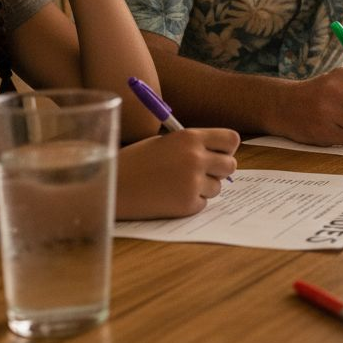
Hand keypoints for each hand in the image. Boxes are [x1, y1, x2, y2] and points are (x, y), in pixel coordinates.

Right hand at [116, 127, 239, 218]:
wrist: (111, 185)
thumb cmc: (136, 162)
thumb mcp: (166, 142)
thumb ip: (194, 146)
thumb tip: (220, 155)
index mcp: (190, 137)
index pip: (231, 139)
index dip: (226, 148)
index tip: (218, 153)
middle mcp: (196, 158)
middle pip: (230, 165)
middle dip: (219, 170)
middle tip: (201, 173)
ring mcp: (193, 182)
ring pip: (217, 187)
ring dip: (203, 187)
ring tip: (176, 184)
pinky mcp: (187, 204)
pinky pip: (203, 203)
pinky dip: (190, 202)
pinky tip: (169, 197)